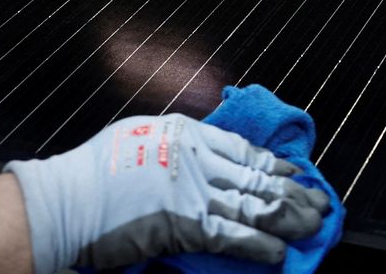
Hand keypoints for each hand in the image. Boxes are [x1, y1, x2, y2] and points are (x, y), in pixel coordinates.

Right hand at [4, 115, 329, 272]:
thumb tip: (206, 159)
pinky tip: (279, 253)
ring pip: (256, 204)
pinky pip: (235, 235)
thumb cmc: (91, 173)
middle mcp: (197, 157)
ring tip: (313, 226)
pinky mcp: (186, 224)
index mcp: (186, 133)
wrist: (65, 201)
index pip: (245, 150)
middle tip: (320, 202)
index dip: (276, 165)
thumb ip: (177, 147)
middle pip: (259, 176)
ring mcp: (194, 191)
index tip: (296, 173)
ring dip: (290, 218)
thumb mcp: (140, 139)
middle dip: (295, 192)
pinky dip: (261, 245)